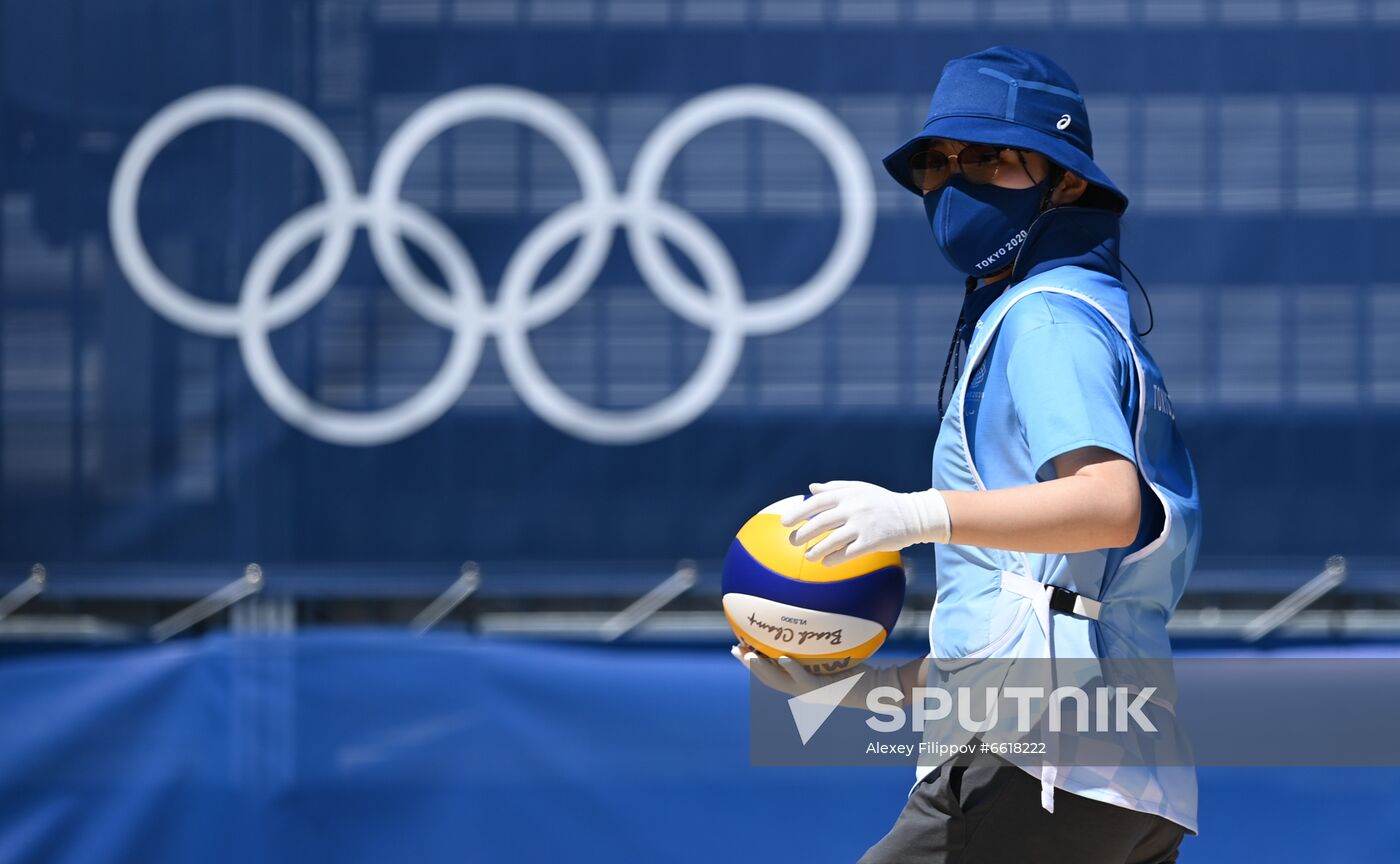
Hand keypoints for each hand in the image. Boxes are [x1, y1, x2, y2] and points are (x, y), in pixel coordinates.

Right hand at [730, 642, 923, 708]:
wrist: (878, 688)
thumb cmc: (862, 665)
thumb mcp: (840, 645)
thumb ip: (827, 630)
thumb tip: (820, 602)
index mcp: (801, 677)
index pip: (771, 669)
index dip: (752, 658)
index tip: (739, 643)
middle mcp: (802, 687)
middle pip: (768, 676)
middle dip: (749, 663)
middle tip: (735, 648)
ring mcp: (812, 691)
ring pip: (779, 682)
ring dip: (762, 670)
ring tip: (749, 656)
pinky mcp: (825, 691)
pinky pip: (804, 680)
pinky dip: (793, 670)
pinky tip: (784, 658)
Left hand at [781, 480, 950, 566]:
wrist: (913, 515)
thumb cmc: (882, 502)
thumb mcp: (860, 489)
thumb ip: (835, 488)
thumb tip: (811, 488)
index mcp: (849, 494)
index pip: (817, 502)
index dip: (799, 513)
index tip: (785, 522)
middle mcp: (854, 508)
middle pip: (821, 522)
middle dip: (803, 533)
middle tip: (792, 541)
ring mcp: (863, 525)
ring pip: (832, 540)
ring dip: (816, 550)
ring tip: (808, 556)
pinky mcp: (872, 542)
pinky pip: (847, 553)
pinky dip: (833, 559)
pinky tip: (826, 562)